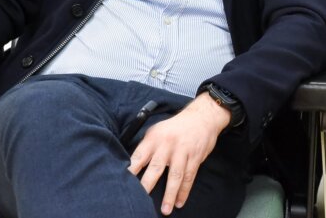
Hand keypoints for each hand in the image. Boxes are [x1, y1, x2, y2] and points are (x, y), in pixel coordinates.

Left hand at [127, 93, 230, 214]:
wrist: (202, 116)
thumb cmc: (175, 127)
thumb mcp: (157, 131)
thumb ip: (146, 148)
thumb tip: (132, 167)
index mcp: (153, 138)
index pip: (138, 157)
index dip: (130, 171)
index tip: (122, 185)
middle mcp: (167, 145)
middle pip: (155, 168)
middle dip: (147, 186)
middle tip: (140, 201)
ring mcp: (182, 151)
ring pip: (175, 176)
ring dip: (170, 195)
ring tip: (165, 210)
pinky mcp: (195, 157)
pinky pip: (189, 176)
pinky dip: (184, 191)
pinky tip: (180, 202)